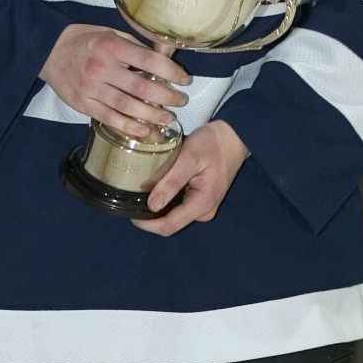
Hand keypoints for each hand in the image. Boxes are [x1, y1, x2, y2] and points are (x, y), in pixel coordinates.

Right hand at [39, 23, 190, 139]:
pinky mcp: (83, 103)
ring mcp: (92, 88)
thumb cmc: (84, 40)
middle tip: (180, 101)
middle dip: (166, 97)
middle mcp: (103, 68)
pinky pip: (109, 118)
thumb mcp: (110, 33)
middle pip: (141, 88)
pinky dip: (129, 127)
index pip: (149, 61)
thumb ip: (134, 45)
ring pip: (127, 106)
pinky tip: (144, 131)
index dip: (171, 72)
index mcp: (112, 47)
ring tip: (167, 119)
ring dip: (151, 116)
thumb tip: (163, 56)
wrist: (49, 51)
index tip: (184, 79)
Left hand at [132, 120, 249, 235]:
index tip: (129, 212)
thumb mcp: (189, 157)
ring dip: (158, 205)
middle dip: (150, 214)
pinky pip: (179, 205)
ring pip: (173, 214)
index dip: (146, 224)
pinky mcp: (202, 199)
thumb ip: (171, 182)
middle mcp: (203, 211)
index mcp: (202, 204)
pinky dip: (166, 198)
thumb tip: (152, 206)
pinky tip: (157, 186)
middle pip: (170, 222)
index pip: (169, 226)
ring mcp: (203, 206)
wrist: (233, 136)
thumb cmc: (213, 143)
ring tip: (142, 189)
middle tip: (132, 196)